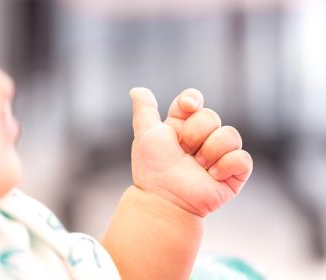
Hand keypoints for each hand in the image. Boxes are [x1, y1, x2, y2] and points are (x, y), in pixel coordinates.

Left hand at [130, 87, 252, 216]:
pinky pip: (242, 158)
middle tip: (183, 152)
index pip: (194, 101)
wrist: (164, 198)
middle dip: (194, 134)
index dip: (192, 100)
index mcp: (183, 126)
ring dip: (210, 152)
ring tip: (197, 167)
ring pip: (230, 135)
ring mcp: (220, 155)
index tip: (186, 106)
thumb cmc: (152, 168)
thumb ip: (145, 110)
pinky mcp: (234, 173)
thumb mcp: (146, 134)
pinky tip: (212, 176)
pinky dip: (226, 165)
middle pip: (211, 116)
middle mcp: (203, 138)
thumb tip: (137, 89)